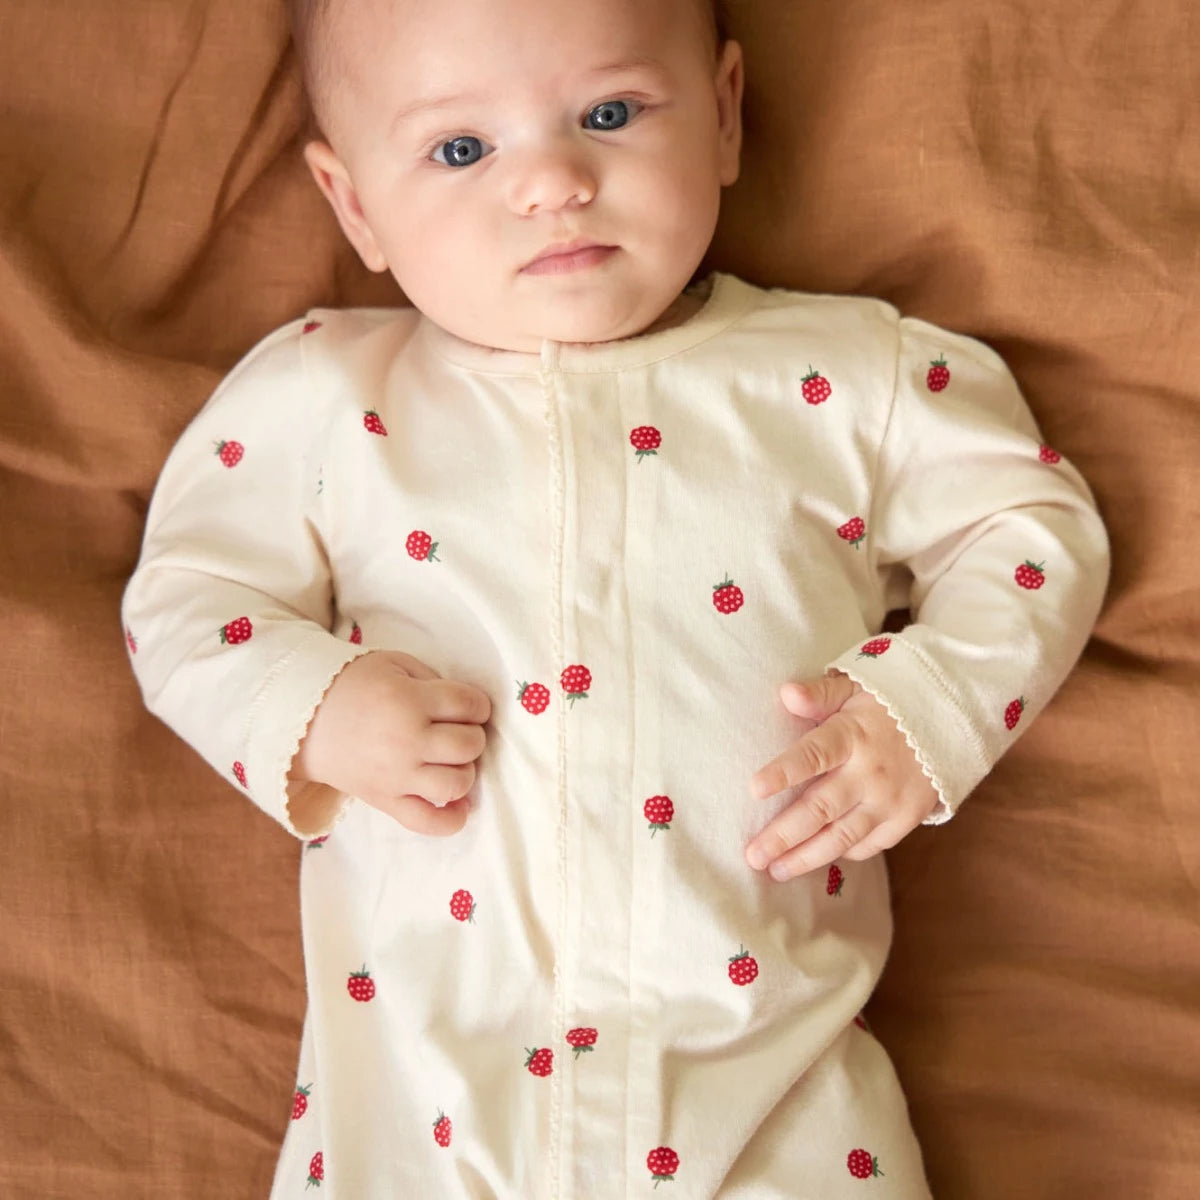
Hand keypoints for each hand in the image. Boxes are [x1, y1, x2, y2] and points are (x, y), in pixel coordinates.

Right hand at [289, 650, 491, 836]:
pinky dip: (451, 820)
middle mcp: (406, 740)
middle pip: (469, 745)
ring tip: (450, 761)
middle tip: (457, 730)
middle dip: (473, 734)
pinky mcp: (385, 801)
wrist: (303, 720)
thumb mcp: (394, 664)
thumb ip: (433, 679)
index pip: (470, 705)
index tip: (470, 706)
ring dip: (465, 771)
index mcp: (409, 700)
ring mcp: (396, 775)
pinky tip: (459, 806)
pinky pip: (427, 822)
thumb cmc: (353, 686)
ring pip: (457, 783)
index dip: (478, 705)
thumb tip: (467, 707)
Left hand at [745, 671, 938, 880]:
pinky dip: (841, 854)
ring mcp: (890, 801)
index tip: (754, 789)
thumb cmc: (885, 705)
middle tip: (753, 856)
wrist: (949, 722)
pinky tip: (815, 860)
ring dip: (806, 857)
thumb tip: (787, 693)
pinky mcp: (906, 819)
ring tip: (775, 871)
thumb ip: (819, 693)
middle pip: (820, 809)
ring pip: (841, 837)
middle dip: (783, 835)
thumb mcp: (855, 687)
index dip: (784, 772)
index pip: (814, 755)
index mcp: (853, 735)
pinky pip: (868, 845)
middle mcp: (870, 773)